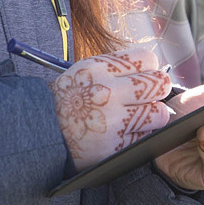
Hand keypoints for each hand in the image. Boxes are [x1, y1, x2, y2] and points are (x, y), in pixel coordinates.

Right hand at [51, 52, 175, 167]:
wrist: (43, 130)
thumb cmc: (68, 99)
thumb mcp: (86, 71)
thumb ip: (118, 68)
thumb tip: (153, 69)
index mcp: (101, 69)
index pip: (148, 60)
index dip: (149, 69)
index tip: (144, 76)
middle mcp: (109, 92)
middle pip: (160, 84)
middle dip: (157, 90)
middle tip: (148, 97)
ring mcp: (114, 120)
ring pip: (160, 113)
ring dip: (153, 116)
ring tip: (137, 116)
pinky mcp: (116, 144)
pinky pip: (146, 136)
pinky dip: (140, 135)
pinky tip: (125, 132)